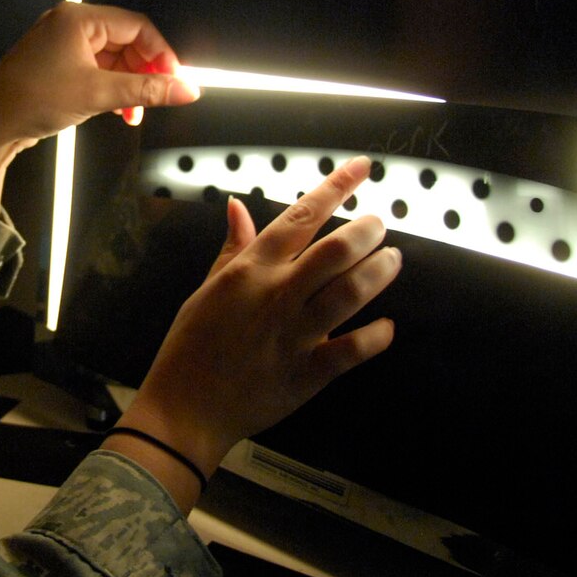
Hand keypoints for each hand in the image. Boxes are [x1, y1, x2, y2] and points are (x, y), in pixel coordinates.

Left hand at [0, 2, 199, 214]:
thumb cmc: (31, 99)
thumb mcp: (99, 94)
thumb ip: (146, 90)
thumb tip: (185, 89)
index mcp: (79, 18)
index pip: (137, 26)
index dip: (161, 54)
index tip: (176, 79)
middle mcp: (71, 25)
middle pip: (126, 42)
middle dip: (145, 73)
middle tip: (159, 98)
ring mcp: (63, 45)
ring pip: (113, 59)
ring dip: (129, 85)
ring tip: (135, 112)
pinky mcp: (58, 65)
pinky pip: (97, 71)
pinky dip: (112, 89)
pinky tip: (118, 111)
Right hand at [107, 158, 399, 505]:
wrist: (184, 408)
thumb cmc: (191, 346)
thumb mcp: (206, 289)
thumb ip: (233, 248)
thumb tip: (237, 205)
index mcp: (250, 271)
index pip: (300, 217)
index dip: (336, 187)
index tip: (362, 168)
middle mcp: (276, 296)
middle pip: (335, 251)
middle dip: (367, 230)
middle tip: (380, 225)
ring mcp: (293, 335)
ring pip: (349, 293)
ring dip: (378, 272)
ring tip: (392, 260)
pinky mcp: (306, 374)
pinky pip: (350, 351)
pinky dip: (375, 337)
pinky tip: (387, 326)